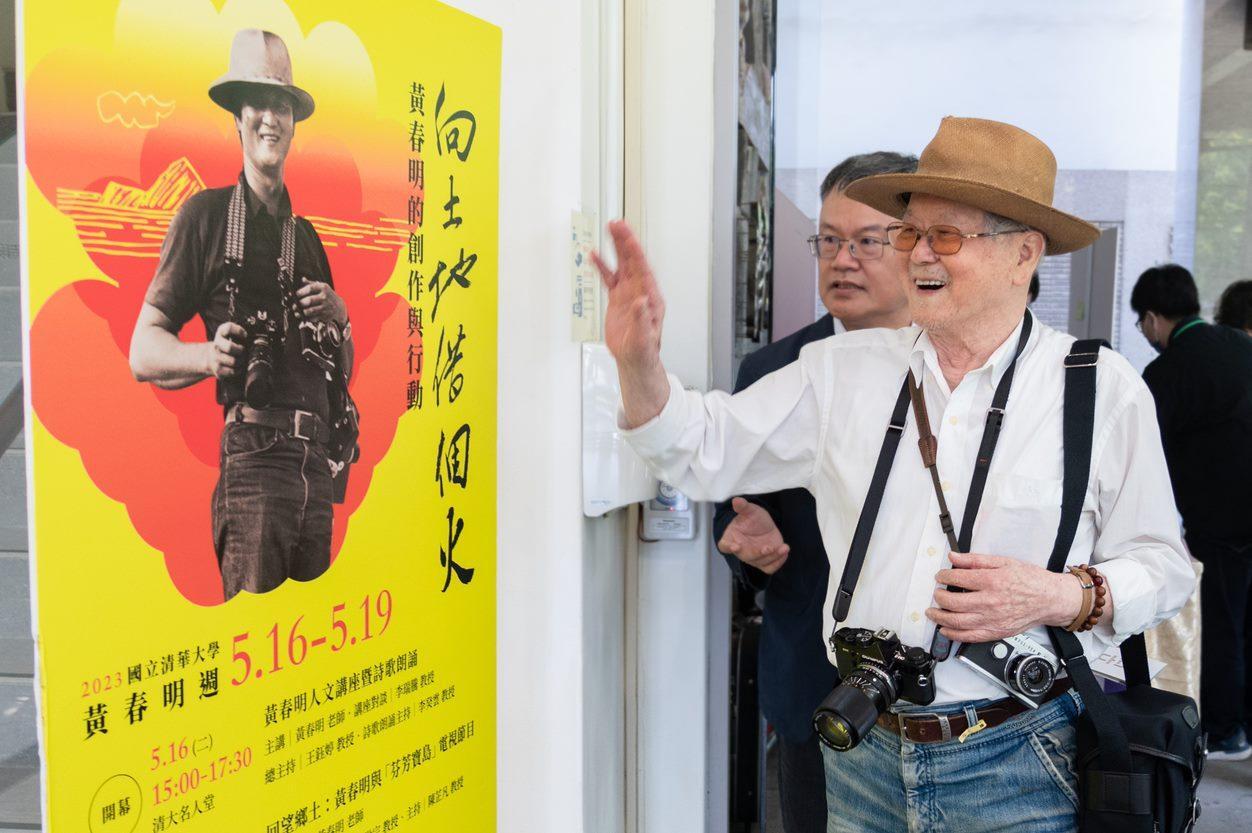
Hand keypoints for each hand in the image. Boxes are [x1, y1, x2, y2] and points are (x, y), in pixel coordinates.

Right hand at [207, 322, 245, 379]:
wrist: (210, 358)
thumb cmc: (226, 346)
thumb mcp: (230, 336)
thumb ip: (241, 335)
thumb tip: (257, 339)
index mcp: (221, 333)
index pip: (228, 328)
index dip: (239, 331)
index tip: (245, 335)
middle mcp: (217, 344)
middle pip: (230, 347)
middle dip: (240, 350)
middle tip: (243, 350)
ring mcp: (216, 357)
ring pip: (233, 361)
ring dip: (241, 361)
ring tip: (242, 359)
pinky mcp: (218, 369)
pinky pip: (233, 371)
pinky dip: (238, 370)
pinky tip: (237, 366)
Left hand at [296, 279, 347, 325]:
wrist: (339, 307)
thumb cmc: (328, 295)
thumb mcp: (322, 287)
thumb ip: (311, 283)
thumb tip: (303, 279)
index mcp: (323, 287)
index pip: (310, 288)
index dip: (301, 292)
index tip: (296, 295)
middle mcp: (325, 296)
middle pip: (309, 300)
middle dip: (299, 303)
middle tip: (294, 305)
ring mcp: (325, 307)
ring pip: (310, 310)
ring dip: (302, 312)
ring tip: (297, 311)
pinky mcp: (325, 315)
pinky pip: (313, 318)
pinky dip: (306, 318)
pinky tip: (303, 316)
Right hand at [591, 220, 664, 370]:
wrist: (635, 359)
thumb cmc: (643, 350)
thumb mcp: (644, 338)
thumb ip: (642, 319)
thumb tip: (641, 300)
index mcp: (650, 297)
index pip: (642, 269)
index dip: (635, 252)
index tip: (628, 237)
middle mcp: (640, 291)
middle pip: (632, 260)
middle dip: (625, 241)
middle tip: (617, 224)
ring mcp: (628, 293)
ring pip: (622, 264)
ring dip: (616, 247)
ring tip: (610, 229)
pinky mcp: (618, 299)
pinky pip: (609, 278)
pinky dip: (602, 266)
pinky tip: (595, 255)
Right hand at [717, 497, 789, 574]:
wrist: (763, 525)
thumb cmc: (752, 518)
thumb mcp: (749, 510)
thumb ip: (743, 507)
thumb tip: (736, 500)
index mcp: (731, 539)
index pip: (725, 546)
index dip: (728, 547)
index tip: (735, 546)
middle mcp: (740, 551)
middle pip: (745, 556)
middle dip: (757, 553)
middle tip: (768, 547)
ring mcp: (753, 558)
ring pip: (761, 562)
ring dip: (772, 557)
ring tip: (783, 548)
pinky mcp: (765, 561)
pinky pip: (770, 568)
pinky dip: (778, 562)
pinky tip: (784, 550)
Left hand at [925, 551, 1083, 642]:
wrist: (1050, 599)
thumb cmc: (1031, 580)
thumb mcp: (1004, 562)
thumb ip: (976, 560)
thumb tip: (955, 557)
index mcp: (992, 582)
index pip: (958, 579)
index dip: (944, 577)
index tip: (940, 576)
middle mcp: (991, 602)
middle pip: (954, 602)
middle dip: (939, 597)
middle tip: (936, 594)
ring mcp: (993, 620)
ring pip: (958, 622)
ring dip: (940, 618)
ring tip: (933, 612)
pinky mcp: (996, 632)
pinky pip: (970, 637)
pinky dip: (954, 635)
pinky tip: (945, 630)